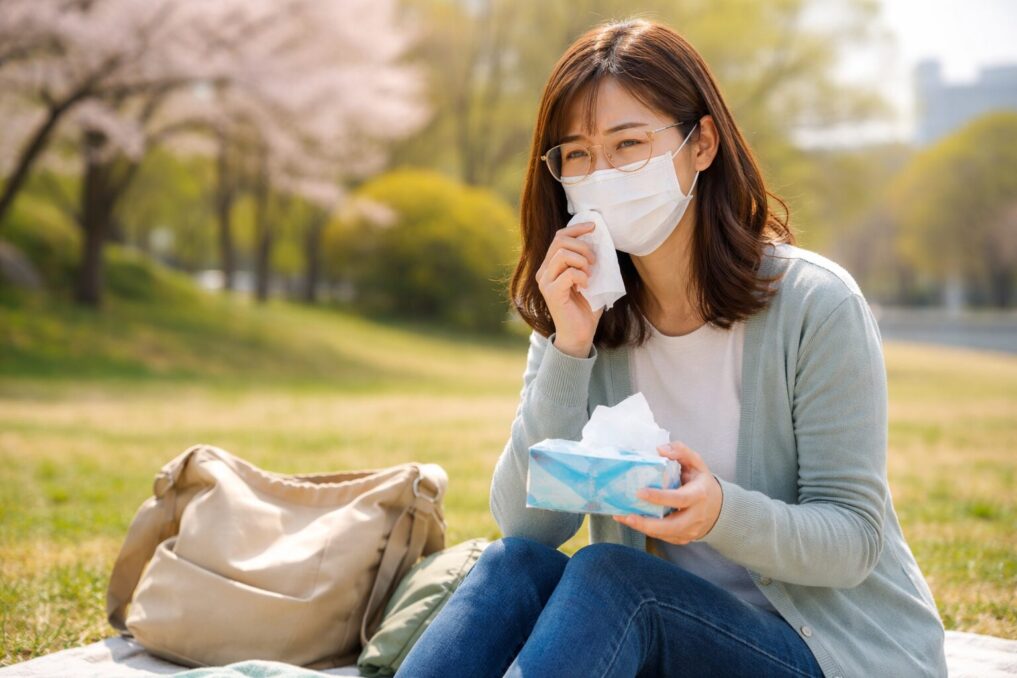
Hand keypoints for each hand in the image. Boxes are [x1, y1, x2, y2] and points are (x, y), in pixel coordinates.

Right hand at [535, 221, 604, 356]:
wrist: (580, 334)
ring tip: (590, 275)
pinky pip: (568, 274)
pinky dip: (582, 277)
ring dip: (582, 261)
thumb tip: (599, 239)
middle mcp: (544, 272)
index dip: (577, 229)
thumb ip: (589, 261)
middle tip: (595, 261)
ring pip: (562, 255)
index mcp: (550, 266)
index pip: (559, 237)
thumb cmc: (586, 307)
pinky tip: (586, 287)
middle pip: (559, 241)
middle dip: (582, 246)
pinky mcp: (551, 293)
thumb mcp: (590, 278)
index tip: (594, 227)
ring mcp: (545, 282)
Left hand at [612, 442, 723, 544]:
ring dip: (642, 528)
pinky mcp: (683, 538)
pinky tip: (631, 521)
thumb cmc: (702, 482)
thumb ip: (680, 451)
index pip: (679, 499)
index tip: (640, 492)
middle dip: (648, 523)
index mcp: (699, 495)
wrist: (718, 507)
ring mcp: (690, 530)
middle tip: (628, 516)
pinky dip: (647, 531)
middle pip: (672, 526)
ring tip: (622, 517)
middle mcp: (696, 516)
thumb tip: (660, 449)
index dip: (660, 497)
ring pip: (665, 535)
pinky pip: (664, 538)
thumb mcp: (696, 463)